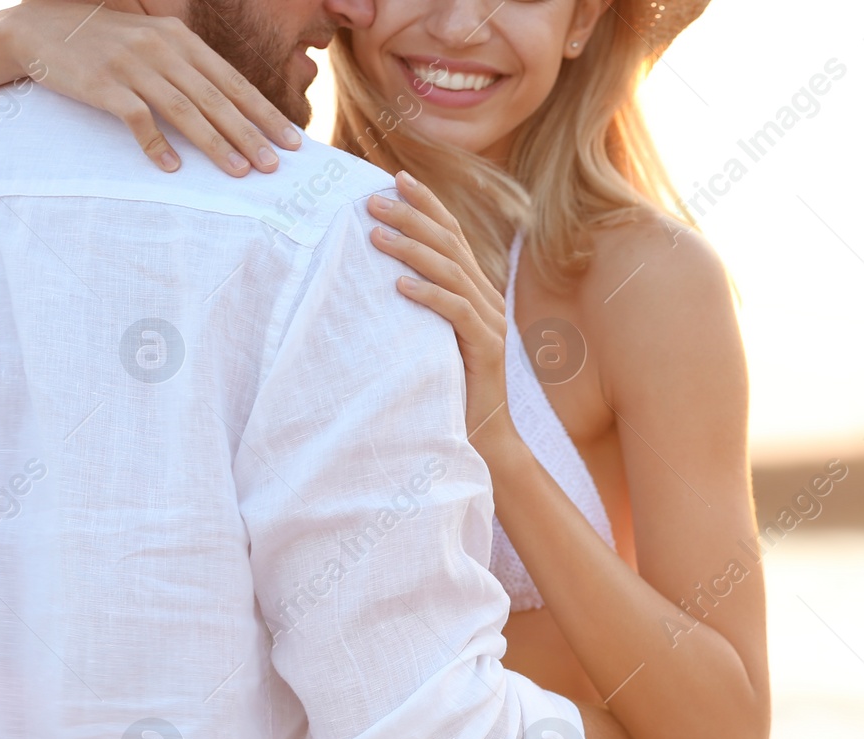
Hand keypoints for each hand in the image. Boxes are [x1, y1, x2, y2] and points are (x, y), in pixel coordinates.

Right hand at [0, 0, 298, 174]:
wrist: (37, 27)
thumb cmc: (105, 40)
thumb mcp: (153, 40)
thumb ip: (190, 67)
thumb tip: (236, 107)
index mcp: (179, 37)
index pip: (232, 81)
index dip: (264, 113)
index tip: (292, 142)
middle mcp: (159, 47)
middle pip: (215, 98)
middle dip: (250, 134)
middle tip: (275, 166)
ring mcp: (131, 64)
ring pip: (184, 109)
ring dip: (215, 144)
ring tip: (240, 172)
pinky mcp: (102, 83)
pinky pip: (136, 117)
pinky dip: (155, 143)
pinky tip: (173, 168)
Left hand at [368, 172, 515, 455]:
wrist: (484, 435)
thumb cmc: (450, 387)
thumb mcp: (432, 336)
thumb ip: (422, 304)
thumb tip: (381, 272)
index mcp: (477, 291)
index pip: (452, 235)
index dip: (427, 204)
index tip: (395, 178)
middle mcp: (488, 299)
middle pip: (450, 245)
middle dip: (411, 218)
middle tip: (372, 202)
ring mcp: (491, 323)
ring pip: (450, 273)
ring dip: (411, 250)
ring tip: (375, 236)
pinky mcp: (486, 348)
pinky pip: (455, 312)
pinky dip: (428, 295)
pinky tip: (399, 284)